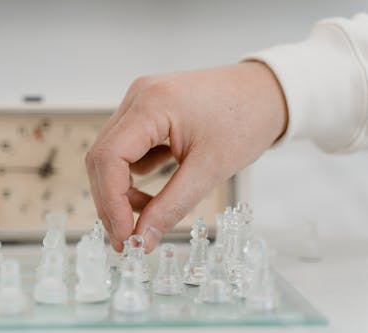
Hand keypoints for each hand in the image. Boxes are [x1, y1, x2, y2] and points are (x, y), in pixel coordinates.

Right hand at [85, 62, 286, 252]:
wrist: (265, 92)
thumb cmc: (245, 120)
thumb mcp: (210, 169)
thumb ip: (171, 206)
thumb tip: (141, 239)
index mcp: (152, 104)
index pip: (109, 158)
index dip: (110, 202)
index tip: (124, 237)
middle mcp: (138, 98)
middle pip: (102, 157)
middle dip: (111, 201)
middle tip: (128, 238)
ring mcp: (140, 102)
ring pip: (110, 154)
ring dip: (120, 190)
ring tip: (146, 215)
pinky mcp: (146, 112)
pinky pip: (126, 148)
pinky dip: (132, 175)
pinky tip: (152, 191)